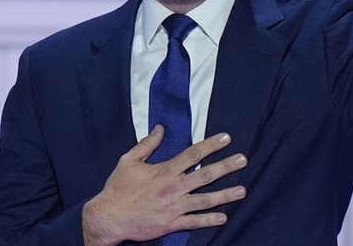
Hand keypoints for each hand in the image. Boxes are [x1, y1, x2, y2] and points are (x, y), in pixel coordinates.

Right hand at [81, 125, 247, 245]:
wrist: (109, 217)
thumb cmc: (118, 188)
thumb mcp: (129, 161)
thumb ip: (147, 144)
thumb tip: (160, 128)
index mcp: (164, 171)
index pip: (193, 154)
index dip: (211, 145)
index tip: (226, 139)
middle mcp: (173, 188)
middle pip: (205, 175)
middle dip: (226, 167)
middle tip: (243, 160)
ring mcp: (174, 207)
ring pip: (205, 200)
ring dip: (225, 195)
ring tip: (242, 190)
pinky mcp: (171, 224)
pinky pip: (194, 222)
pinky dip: (210, 220)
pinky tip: (224, 217)